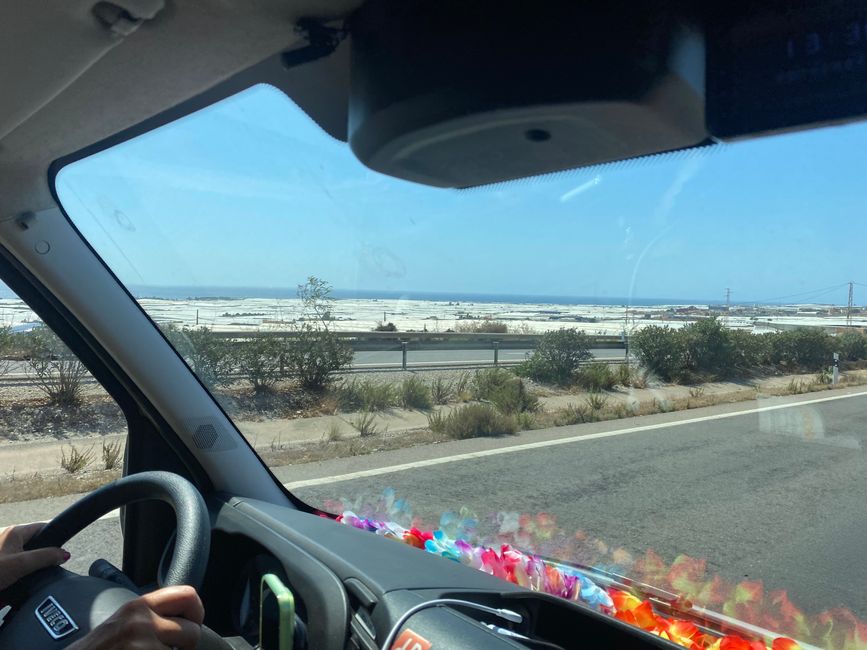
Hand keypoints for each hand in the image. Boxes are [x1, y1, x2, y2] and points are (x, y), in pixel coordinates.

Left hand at [0, 523, 68, 590]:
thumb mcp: (22, 564)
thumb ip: (46, 557)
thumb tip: (65, 554)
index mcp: (15, 531)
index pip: (43, 528)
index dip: (55, 539)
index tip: (62, 553)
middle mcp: (8, 538)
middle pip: (35, 545)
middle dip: (40, 559)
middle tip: (42, 571)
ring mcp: (2, 551)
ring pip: (24, 558)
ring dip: (27, 570)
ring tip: (25, 580)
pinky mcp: (0, 564)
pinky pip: (14, 568)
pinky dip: (17, 576)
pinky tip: (15, 585)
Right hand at [67, 585, 203, 649]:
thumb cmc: (98, 649)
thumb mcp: (125, 619)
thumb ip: (153, 613)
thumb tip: (188, 614)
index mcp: (139, 606)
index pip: (188, 595)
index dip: (197, 612)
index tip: (191, 623)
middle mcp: (142, 623)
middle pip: (193, 632)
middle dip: (186, 646)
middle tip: (170, 649)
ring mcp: (142, 647)